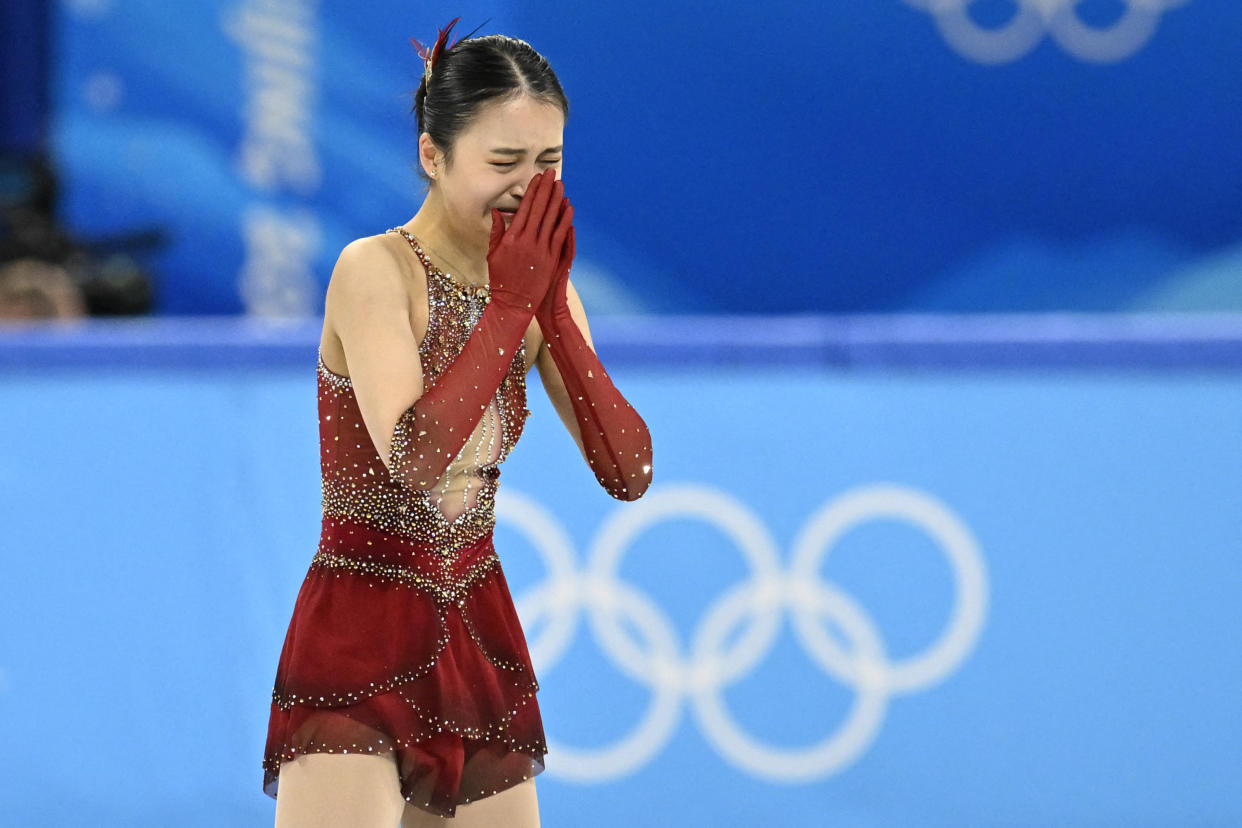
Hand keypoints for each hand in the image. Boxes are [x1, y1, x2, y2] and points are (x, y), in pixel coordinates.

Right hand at [486, 169, 571, 311]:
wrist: (513, 303)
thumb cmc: (501, 279)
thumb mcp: (493, 254)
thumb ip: (496, 232)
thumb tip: (498, 212)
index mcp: (511, 238)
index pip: (524, 208)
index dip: (531, 191)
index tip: (537, 178)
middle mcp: (526, 241)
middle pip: (539, 208)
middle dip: (545, 189)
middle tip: (551, 173)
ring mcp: (540, 250)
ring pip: (551, 219)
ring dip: (557, 200)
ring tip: (561, 185)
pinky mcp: (550, 259)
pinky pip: (559, 235)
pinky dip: (564, 220)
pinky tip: (569, 208)